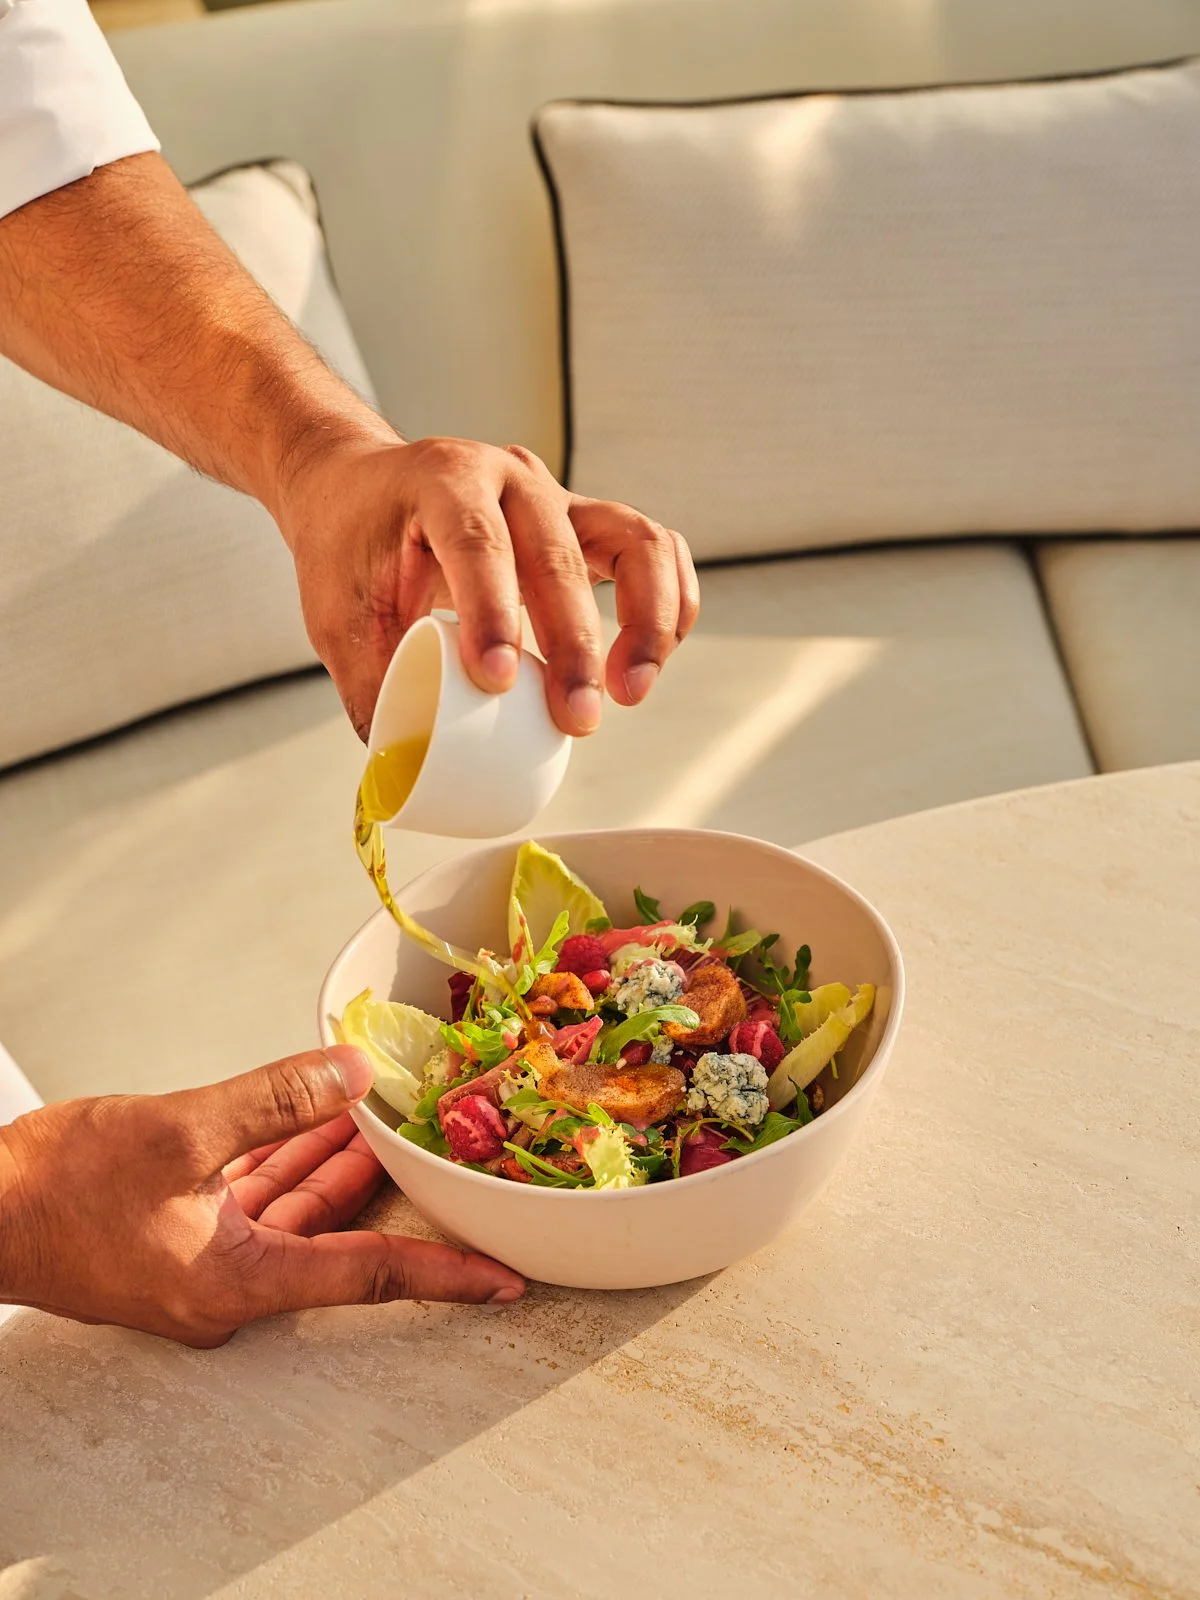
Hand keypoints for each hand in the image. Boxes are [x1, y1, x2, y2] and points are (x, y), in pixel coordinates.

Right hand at [0, 1046, 523, 1346]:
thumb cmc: (53, 1190)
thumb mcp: (177, 1129)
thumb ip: (272, 1099)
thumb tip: (351, 1072)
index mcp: (238, 1282)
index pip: (367, 1276)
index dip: (443, 1273)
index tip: (504, 1280)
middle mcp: (228, 1287)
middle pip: (335, 1238)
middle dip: (387, 1191)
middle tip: (444, 1157)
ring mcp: (200, 1268)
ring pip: (293, 1215)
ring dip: (333, 1164)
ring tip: (382, 1117)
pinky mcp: (176, 1242)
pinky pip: (252, 1206)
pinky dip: (284, 1165)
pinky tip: (313, 1122)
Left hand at [276, 436, 699, 739]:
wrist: (360, 489)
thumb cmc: (347, 549)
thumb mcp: (335, 613)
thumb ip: (366, 687)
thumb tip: (402, 774)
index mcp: (442, 479)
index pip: (476, 539)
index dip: (493, 610)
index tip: (498, 682)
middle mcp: (510, 476)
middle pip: (561, 552)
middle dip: (575, 645)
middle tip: (576, 720)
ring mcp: (560, 498)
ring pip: (636, 541)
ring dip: (647, 620)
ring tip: (630, 693)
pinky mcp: (590, 526)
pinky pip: (655, 553)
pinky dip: (669, 603)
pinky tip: (654, 661)